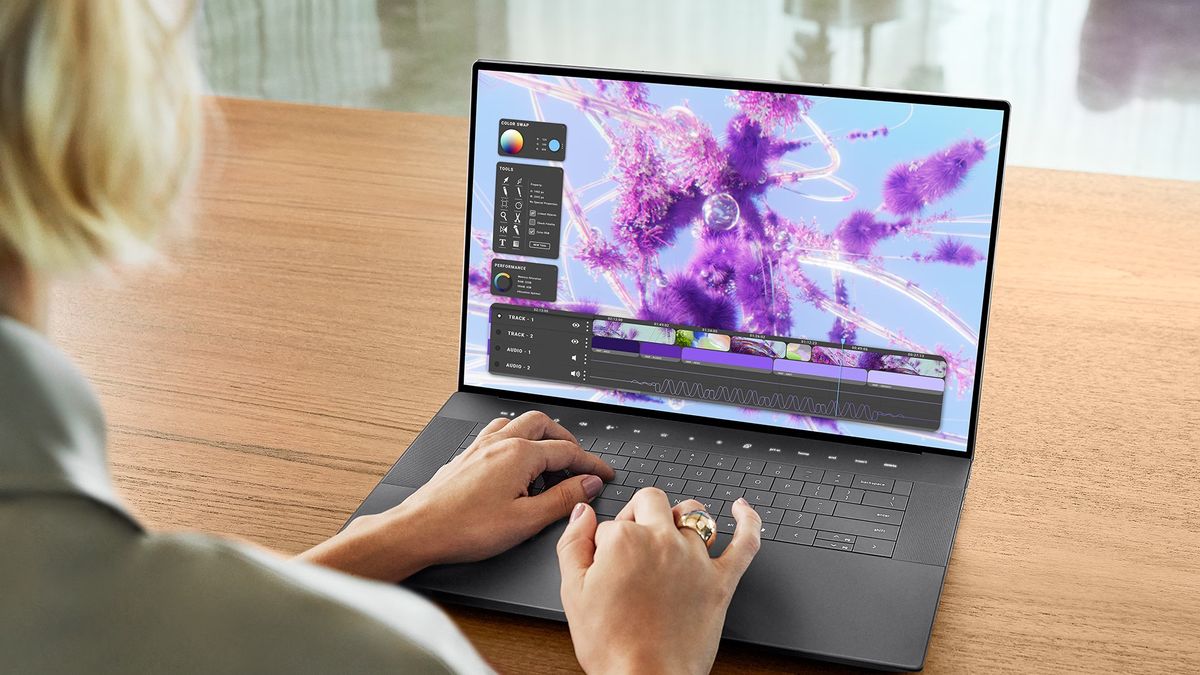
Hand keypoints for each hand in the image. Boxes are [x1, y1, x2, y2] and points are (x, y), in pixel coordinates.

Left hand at [300, 411, 614, 580]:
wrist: (419, 530)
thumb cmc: (466, 528)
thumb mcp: (526, 521)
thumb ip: (563, 499)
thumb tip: (588, 483)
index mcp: (519, 455)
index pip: (568, 451)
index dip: (592, 463)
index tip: (605, 473)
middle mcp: (500, 442)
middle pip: (544, 425)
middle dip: (567, 439)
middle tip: (580, 460)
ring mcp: (480, 446)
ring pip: (518, 422)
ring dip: (539, 433)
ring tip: (549, 454)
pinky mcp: (466, 455)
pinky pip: (496, 431)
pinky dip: (514, 437)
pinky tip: (512, 457)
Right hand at [557, 488, 761, 674]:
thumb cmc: (611, 645)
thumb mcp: (573, 593)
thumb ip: (573, 544)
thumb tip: (581, 513)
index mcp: (625, 540)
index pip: (612, 522)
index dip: (604, 544)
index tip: (604, 564)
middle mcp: (663, 541)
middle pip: (652, 502)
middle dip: (638, 514)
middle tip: (631, 543)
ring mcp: (696, 559)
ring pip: (693, 513)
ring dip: (680, 516)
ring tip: (670, 530)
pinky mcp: (722, 580)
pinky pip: (745, 542)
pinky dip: (747, 522)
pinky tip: (741, 510)